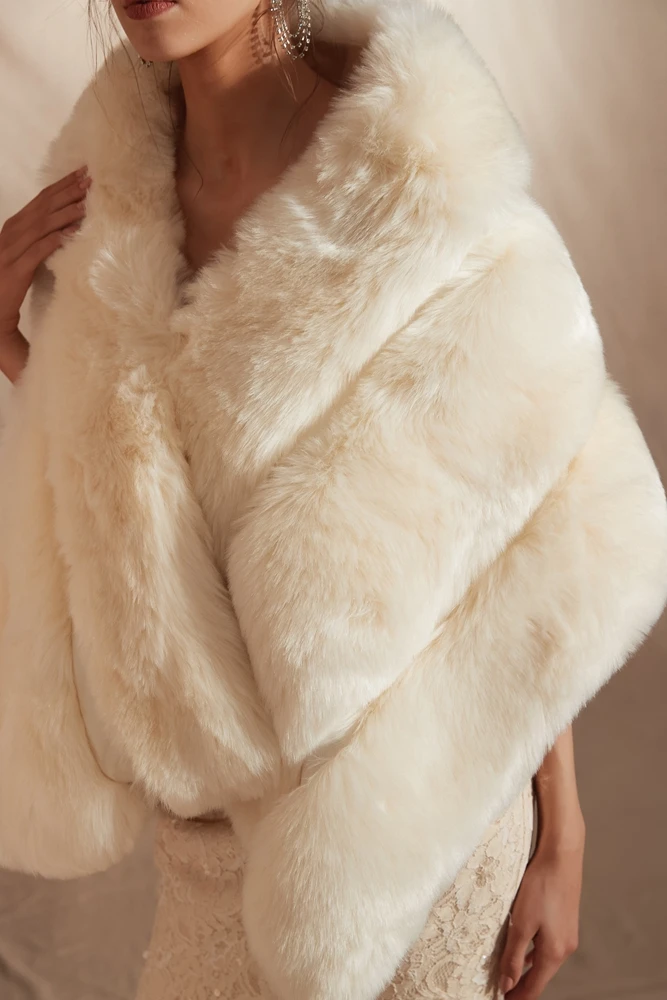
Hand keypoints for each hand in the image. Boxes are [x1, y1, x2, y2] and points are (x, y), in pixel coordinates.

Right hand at [0, 166, 90, 340]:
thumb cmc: (12, 281)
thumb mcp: (25, 253)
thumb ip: (40, 238)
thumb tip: (69, 226)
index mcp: (14, 227)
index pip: (40, 200)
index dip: (61, 186)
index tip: (81, 174)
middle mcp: (11, 233)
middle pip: (42, 207)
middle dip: (66, 192)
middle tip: (89, 179)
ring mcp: (11, 250)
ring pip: (42, 225)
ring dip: (65, 212)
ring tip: (86, 203)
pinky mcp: (16, 269)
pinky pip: (38, 250)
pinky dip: (55, 239)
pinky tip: (72, 233)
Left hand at [497, 827, 584, 998]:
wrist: (561, 856)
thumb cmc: (540, 886)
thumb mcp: (521, 923)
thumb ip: (513, 955)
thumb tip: (508, 984)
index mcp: (554, 952)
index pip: (535, 986)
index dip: (518, 997)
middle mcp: (565, 947)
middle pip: (541, 976)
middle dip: (522, 985)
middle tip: (503, 991)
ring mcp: (567, 934)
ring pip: (545, 960)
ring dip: (528, 968)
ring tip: (509, 975)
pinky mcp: (566, 920)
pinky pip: (548, 945)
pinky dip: (534, 953)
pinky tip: (524, 948)